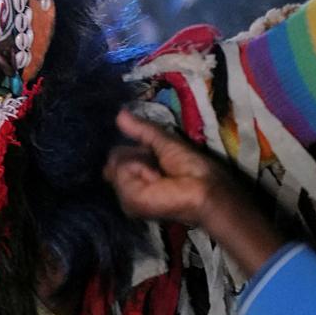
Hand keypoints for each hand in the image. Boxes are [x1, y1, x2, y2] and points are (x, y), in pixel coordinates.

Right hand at [103, 110, 285, 276]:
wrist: (202, 186)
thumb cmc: (190, 166)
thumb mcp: (163, 141)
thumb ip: (141, 130)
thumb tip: (119, 113)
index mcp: (137, 173)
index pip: (116, 156)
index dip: (130, 149)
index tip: (148, 150)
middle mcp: (128, 185)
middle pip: (113, 159)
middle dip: (135, 155)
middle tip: (157, 166)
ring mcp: (127, 195)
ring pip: (115, 165)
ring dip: (140, 164)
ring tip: (159, 176)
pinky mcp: (129, 201)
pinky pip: (121, 171)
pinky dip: (140, 170)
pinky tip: (155, 180)